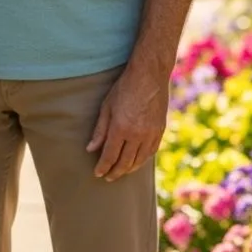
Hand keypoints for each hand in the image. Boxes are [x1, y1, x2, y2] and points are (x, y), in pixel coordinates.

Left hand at [86, 68, 168, 182]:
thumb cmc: (124, 87)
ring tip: (120, 172)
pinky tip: (136, 161)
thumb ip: (100, 130)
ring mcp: (151, 134)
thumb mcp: (107, 106)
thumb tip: (91, 149)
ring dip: (129, 169)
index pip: (110, 156)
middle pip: (125, 162)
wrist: (150, 75)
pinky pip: (151, 152)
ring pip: (139, 161)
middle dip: (115, 172)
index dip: (103, 167)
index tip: (97, 173)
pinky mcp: (160, 130)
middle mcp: (137, 134)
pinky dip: (142, 160)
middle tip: (107, 177)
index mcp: (121, 128)